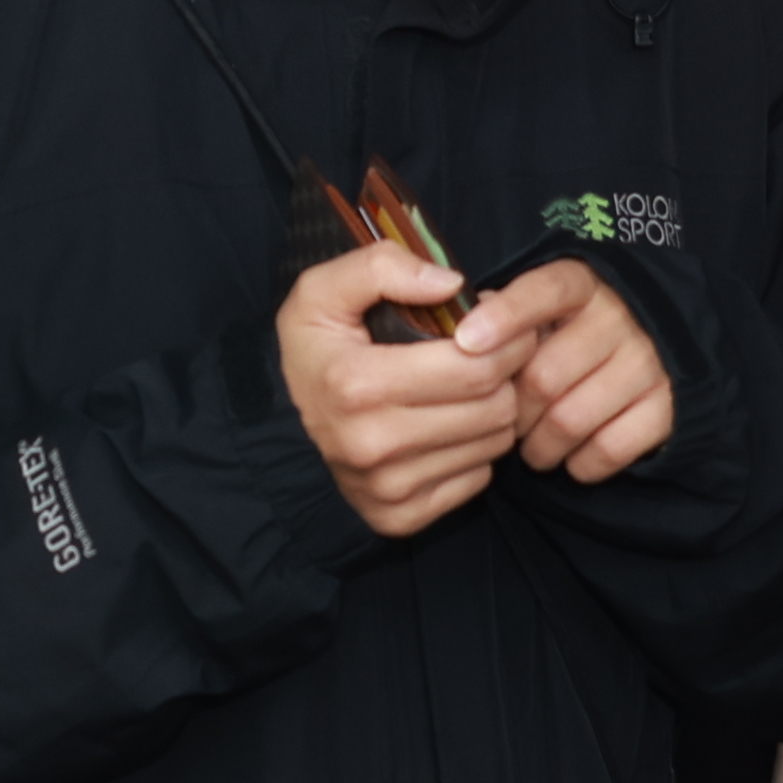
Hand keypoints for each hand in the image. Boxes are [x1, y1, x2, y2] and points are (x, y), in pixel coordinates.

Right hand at [278, 239, 520, 537]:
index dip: (505, 340)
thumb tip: (450, 284)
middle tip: (493, 355)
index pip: (476, 365)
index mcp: (355, 383)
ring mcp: (386, 487)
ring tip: (470, 390)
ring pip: (494, 444)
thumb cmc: (315, 352)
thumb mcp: (323, 292)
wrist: (277, 425)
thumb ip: (382, 266)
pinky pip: (478, 479)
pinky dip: (474, 451)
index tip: (501, 327)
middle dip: (505, 374)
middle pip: (493, 407)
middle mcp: (371, 444)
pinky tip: (451, 427)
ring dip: (494, 412)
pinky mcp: (400, 517)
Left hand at [459, 258, 677, 483]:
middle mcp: (620, 316)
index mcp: (581, 282)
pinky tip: (571, 458)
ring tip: (531, 448)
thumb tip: (459, 337)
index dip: (504, 316)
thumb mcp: (542, 306)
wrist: (655, 343)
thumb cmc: (572, 329)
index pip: (543, 292)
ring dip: (540, 446)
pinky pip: (609, 448)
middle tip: (503, 423)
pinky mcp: (668, 404)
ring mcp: (649, 361)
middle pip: (543, 376)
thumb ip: (501, 312)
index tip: (466, 343)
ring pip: (571, 419)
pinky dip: (580, 465)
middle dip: (512, 412)